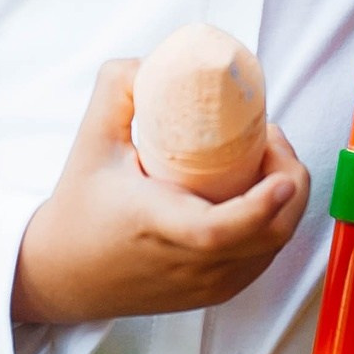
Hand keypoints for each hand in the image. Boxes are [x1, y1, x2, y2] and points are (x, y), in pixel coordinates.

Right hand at [11, 59, 311, 325]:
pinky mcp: (214, 293)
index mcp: (156, 225)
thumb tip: (156, 60)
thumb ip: (118, 89)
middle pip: (267, 236)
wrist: (64, 274)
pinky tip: (261, 193)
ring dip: (286, 201)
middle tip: (272, 139)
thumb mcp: (91, 140)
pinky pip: (263, 258)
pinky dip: (274, 223)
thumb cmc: (80, 207)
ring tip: (268, 158)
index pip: (218, 230)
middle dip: (289, 182)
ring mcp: (205, 284)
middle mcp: (187, 264)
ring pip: (273, 248)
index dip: (259, 205)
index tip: (279, 174)